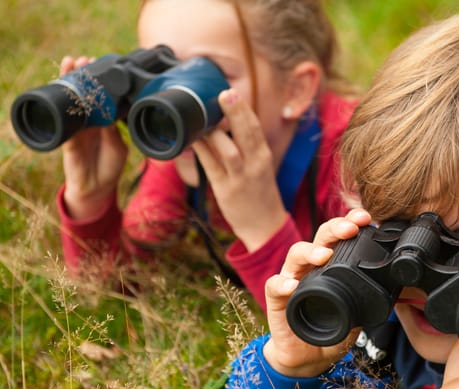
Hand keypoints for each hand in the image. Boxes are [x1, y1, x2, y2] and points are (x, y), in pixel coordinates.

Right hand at [60, 56, 128, 219]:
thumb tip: (107, 110)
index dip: (98, 81)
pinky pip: (62, 117)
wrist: (96, 190)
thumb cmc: (109, 167)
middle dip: (81, 75)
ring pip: (70, 100)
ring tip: (69, 64)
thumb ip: (111, 129)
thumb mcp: (117, 146)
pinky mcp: (66, 137)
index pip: (99, 96)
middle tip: (83, 59)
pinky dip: (61, 104)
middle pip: (82, 93)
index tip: (98, 64)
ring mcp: (75, 127)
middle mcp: (88, 120)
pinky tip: (59, 90)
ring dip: (68, 81)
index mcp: (102, 121)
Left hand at [192, 88, 287, 250]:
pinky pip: (211, 168)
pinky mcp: (226, 191)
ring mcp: (241, 179)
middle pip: (246, 134)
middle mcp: (255, 165)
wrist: (265, 226)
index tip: (231, 92)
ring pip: (230, 152)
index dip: (243, 109)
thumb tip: (222, 123)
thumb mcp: (259, 166)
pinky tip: (193, 140)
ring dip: (217, 134)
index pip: (255, 128)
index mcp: (263, 155)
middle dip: (235, 113)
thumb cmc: (259, 192)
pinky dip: (202, 152)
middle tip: (224, 94)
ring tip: (205, 119)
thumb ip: (245, 146)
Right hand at [262, 209, 371, 377]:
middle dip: (336, 228)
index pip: (340, 237)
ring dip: (310, 251)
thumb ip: (365, 301)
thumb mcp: (355, 316)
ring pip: (296, 254)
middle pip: (320, 237)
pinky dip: (283, 284)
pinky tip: (293, 286)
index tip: (367, 219)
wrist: (308, 357)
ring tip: (324, 256)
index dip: (351, 224)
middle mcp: (311, 267)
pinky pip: (275, 285)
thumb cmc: (330, 331)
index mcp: (331, 265)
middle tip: (350, 229)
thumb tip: (390, 292)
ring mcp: (292, 279)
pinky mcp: (277, 298)